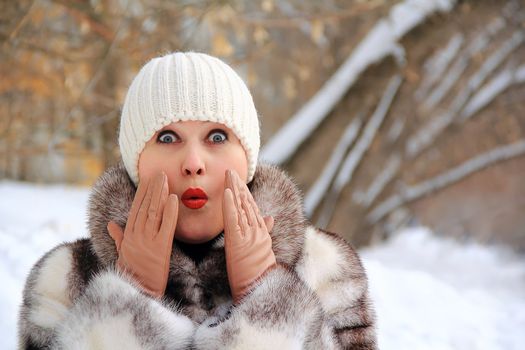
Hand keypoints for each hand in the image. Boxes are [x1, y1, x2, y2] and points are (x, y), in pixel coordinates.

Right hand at [107, 172, 177, 297]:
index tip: (147, 179)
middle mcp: (136, 236)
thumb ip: (119, 237)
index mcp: (128, 236)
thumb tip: (111, 224)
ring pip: (153, 212)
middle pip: (144, 207)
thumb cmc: (131, 275)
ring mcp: (148, 242)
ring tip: (165, 179)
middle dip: (152, 188)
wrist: (138, 293)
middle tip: (159, 173)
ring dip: (159, 194)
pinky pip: (166, 227)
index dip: (142, 193)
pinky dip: (169, 212)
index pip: (135, 209)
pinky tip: (173, 199)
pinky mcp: (160, 249)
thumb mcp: (122, 254)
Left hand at [223, 169, 275, 303]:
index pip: (252, 208)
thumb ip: (266, 230)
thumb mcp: (264, 249)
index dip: (245, 192)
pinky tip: (227, 192)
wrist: (261, 290)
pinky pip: (233, 219)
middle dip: (239, 185)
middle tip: (231, 170)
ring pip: (241, 207)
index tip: (239, 179)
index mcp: (261, 232)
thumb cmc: (259, 274)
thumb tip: (271, 217)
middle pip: (247, 203)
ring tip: (228, 175)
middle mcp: (257, 230)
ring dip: (234, 189)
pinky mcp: (239, 242)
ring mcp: (249, 235)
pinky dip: (231, 204)